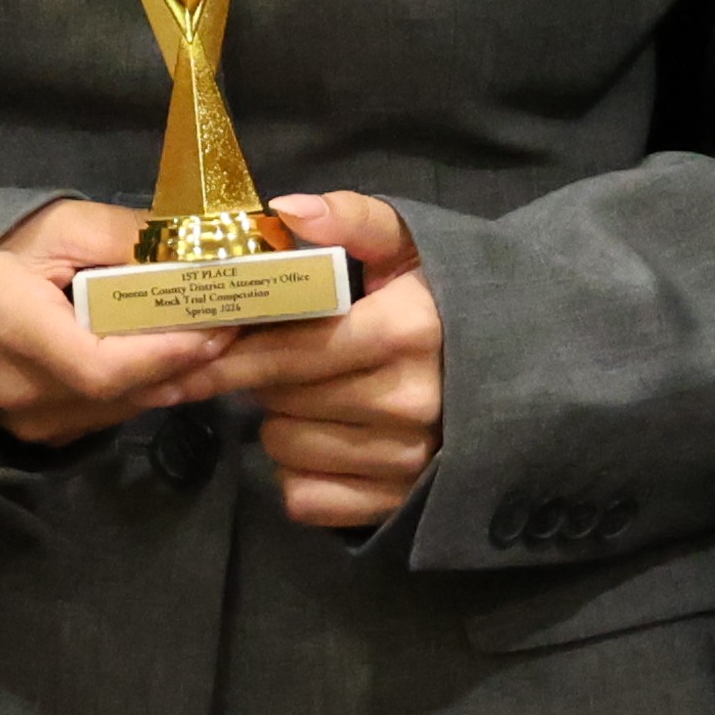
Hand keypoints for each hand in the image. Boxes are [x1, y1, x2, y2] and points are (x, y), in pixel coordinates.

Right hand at [0, 196, 237, 445]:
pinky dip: (142, 387)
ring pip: (123, 408)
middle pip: (124, 391)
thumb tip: (199, 247)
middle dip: (185, 360)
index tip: (217, 325)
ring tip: (208, 333)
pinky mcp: (41, 435)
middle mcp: (20, 392)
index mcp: (12, 328)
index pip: (101, 366)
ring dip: (170, 376)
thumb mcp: (58, 225)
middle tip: (233, 322)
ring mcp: (29, 423)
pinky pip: (108, 416)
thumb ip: (126, 236)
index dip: (165, 352)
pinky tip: (163, 355)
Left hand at [211, 190, 449, 528]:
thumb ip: (351, 219)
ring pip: (285, 447)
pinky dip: (300, 472)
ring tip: (312, 395)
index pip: (289, 349)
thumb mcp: (407, 246)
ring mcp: (406, 461)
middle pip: (280, 397)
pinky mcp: (398, 504)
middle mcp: (410, 402)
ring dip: (281, 421)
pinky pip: (305, 498)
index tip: (194, 347)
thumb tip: (286, 210)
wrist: (519, 373)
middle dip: (263, 375)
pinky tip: (324, 440)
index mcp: (406, 331)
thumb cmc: (444, 301)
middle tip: (279, 357)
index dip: (233, 349)